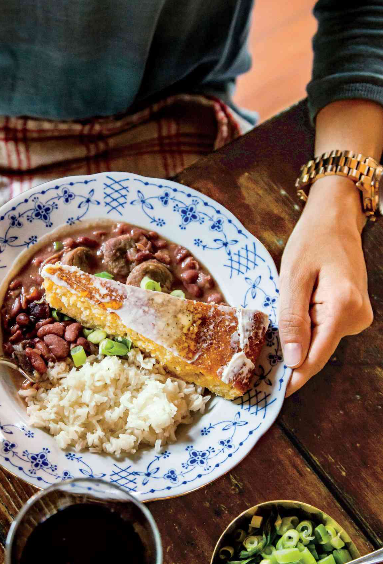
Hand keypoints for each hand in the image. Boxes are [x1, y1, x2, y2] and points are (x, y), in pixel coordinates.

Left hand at [278, 176, 372, 395]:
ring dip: (295, 339)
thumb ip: (292, 319)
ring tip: (270, 333)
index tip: (269, 393)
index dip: (292, 378)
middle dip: (289, 357)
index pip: (315, 357)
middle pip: (317, 351)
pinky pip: (323, 329)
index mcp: (344, 309)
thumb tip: (294, 360)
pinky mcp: (351, 313)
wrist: (335, 219)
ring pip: (319, 341)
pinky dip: (304, 327)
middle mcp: (357, 318)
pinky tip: (291, 316)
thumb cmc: (312, 241)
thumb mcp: (293, 277)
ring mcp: (358, 317)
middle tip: (256, 364)